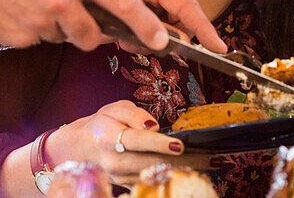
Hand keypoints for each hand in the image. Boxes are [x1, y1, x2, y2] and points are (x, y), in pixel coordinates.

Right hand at [0, 0, 222, 51]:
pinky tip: (11, 8)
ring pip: (61, 38)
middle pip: (92, 35)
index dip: (147, 25)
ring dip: (54, 28)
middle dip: (89, 34)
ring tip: (30, 0)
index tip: (163, 40)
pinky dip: (28, 30)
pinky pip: (35, 41)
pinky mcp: (18, 38)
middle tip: (67, 13)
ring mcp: (39, 21)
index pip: (123, 4)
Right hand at [47, 101, 211, 185]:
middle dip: (183, 160)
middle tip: (210, 158)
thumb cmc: (103, 124)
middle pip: (151, 162)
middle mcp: (115, 161)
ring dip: (183, 170)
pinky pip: (152, 182)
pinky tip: (193, 170)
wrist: (82, 148)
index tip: (179, 144)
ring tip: (209, 164)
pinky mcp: (126, 185)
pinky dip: (172, 176)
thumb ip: (135, 114)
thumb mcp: (115, 109)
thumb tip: (154, 125)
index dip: (158, 143)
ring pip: (154, 174)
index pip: (137, 140)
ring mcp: (120, 177)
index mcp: (110, 137)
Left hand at [104, 0, 227, 53]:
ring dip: (157, 40)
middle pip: (185, 16)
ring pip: (175, 25)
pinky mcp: (150, 4)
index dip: (204, 28)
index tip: (218, 48)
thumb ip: (149, 28)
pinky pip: (164, 27)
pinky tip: (129, 37)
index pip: (185, 5)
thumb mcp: (117, 18)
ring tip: (129, 40)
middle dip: (173, 36)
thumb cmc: (89, 2)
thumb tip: (180, 41)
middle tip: (148, 46)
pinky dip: (150, 38)